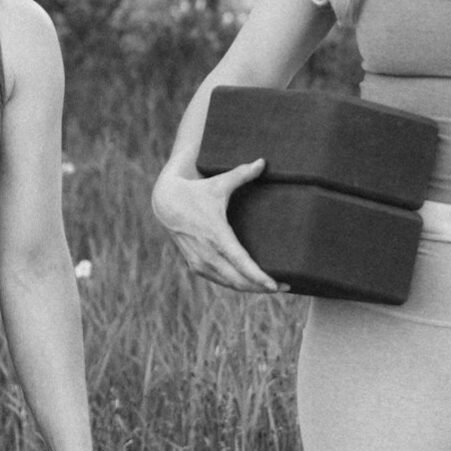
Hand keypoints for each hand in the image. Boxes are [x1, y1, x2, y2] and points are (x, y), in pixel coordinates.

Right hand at [150, 158, 280, 293]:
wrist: (166, 202)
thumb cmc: (196, 192)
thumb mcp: (218, 184)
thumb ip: (242, 174)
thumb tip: (262, 162)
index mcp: (216, 235)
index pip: (240, 262)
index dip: (258, 277)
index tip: (275, 285)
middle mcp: (207, 253)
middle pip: (238, 280)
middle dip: (262, 286)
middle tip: (285, 286)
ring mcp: (200, 262)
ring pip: (229, 283)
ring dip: (250, 288)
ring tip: (272, 287)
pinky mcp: (196, 265)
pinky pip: (220, 280)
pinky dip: (236, 284)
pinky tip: (250, 284)